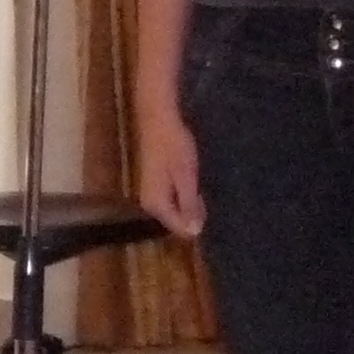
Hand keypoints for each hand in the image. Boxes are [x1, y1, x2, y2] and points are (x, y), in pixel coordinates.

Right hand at [139, 110, 205, 238]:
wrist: (158, 121)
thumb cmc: (174, 147)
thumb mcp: (186, 177)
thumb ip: (189, 205)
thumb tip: (195, 232)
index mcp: (157, 205)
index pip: (181, 229)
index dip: (197, 220)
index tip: (204, 200)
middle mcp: (150, 205)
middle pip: (177, 221)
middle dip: (193, 211)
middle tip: (200, 188)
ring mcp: (150, 196)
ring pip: (175, 211)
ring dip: (189, 201)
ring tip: (194, 181)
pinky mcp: (153, 186)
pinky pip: (172, 200)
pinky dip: (183, 193)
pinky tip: (188, 178)